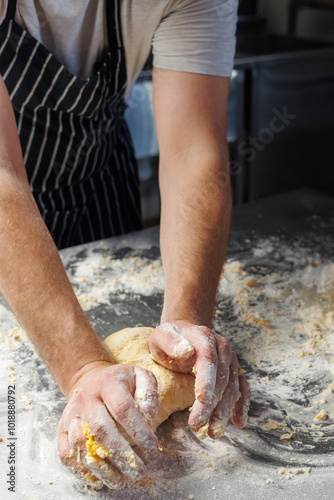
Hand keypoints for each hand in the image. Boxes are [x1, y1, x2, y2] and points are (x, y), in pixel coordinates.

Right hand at [57, 361, 158, 488]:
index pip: (123, 408)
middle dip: (121, 454)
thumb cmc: (120, 383)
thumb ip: (148, 392)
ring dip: (102, 467)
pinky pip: (65, 453)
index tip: (153, 448)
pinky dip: (80, 470)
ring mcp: (71, 414)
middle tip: (138, 472)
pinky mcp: (61, 429)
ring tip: (121, 481)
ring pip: (81, 444)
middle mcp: (86, 398)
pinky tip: (99, 479)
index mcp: (107, 382)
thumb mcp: (140, 376)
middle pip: (100, 429)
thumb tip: (150, 414)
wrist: (90, 380)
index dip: (139, 431)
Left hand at [149, 321, 249, 438]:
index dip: (207, 380)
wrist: (184, 332)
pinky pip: (242, 388)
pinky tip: (237, 423)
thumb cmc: (169, 337)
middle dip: (211, 404)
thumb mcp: (162, 335)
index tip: (202, 400)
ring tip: (212, 432)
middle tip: (197, 425)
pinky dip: (242, 405)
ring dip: (224, 411)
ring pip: (232, 387)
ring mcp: (230, 359)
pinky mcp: (234, 370)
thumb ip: (171, 342)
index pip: (208, 359)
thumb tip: (186, 351)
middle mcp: (222, 347)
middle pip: (221, 378)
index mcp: (204, 337)